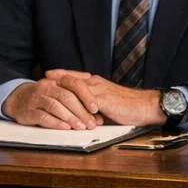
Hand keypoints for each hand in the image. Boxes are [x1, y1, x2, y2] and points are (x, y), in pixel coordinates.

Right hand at [2, 79, 100, 129]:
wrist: (17, 99)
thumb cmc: (43, 96)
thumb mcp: (59, 89)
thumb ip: (77, 91)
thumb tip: (98, 97)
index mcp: (56, 81)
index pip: (74, 85)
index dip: (86, 97)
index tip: (97, 109)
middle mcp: (46, 87)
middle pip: (67, 97)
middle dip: (81, 111)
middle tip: (92, 123)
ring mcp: (37, 99)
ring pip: (56, 106)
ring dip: (70, 117)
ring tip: (81, 127)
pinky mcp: (29, 111)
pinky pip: (44, 117)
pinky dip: (56, 122)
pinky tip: (65, 127)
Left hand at [44, 70, 163, 126]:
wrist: (146, 106)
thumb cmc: (128, 106)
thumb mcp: (107, 103)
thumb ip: (94, 105)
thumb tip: (83, 113)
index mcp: (96, 83)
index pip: (74, 75)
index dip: (60, 75)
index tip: (47, 76)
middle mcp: (96, 83)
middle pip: (71, 77)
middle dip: (55, 80)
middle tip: (42, 82)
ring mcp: (99, 90)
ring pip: (75, 86)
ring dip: (62, 91)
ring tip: (50, 93)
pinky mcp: (104, 99)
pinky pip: (85, 99)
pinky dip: (75, 103)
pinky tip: (65, 106)